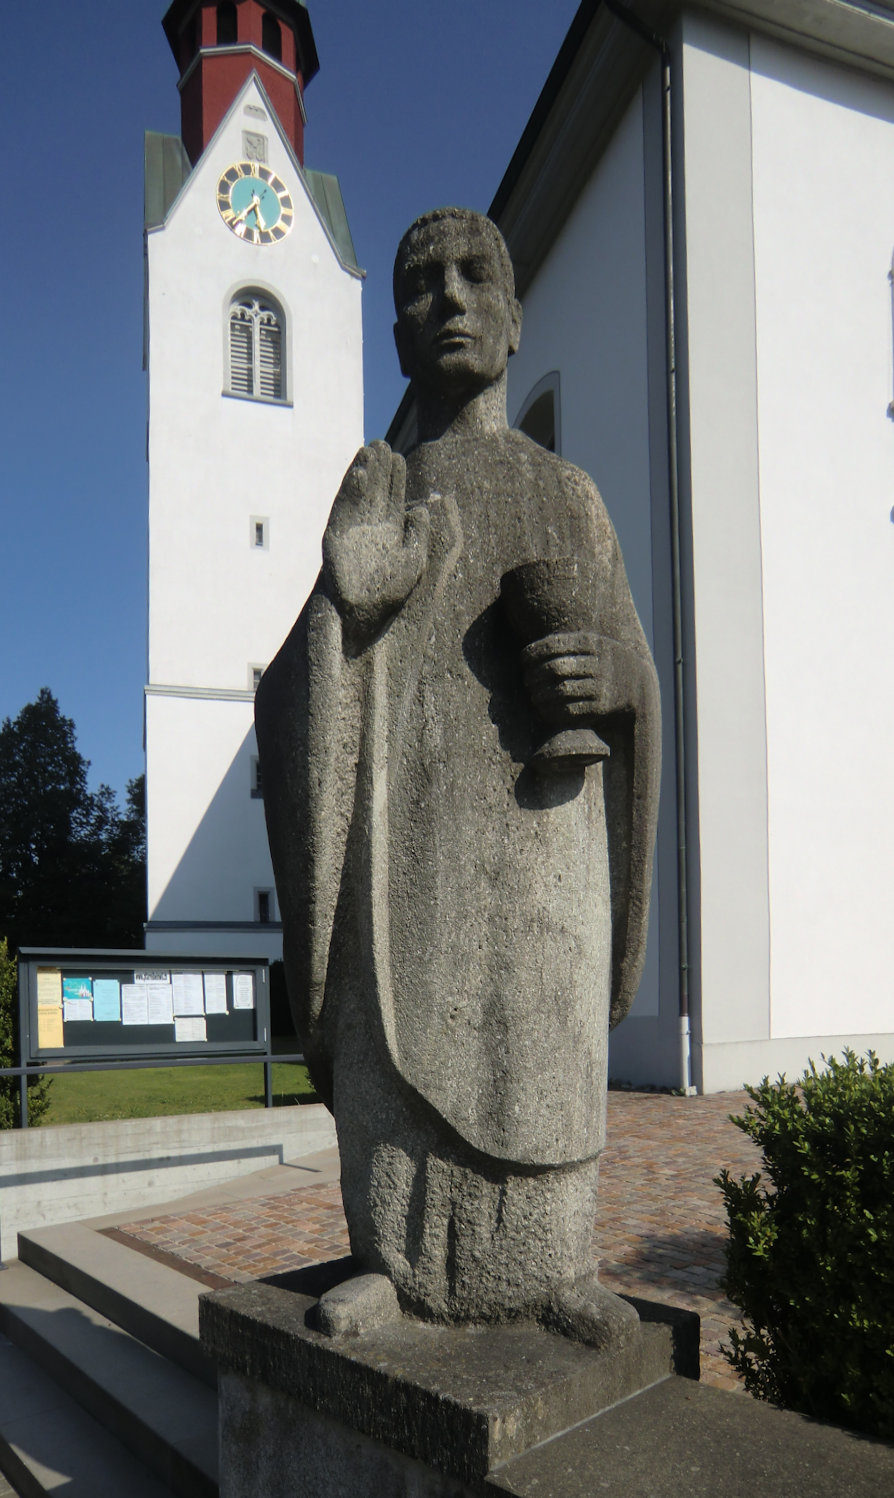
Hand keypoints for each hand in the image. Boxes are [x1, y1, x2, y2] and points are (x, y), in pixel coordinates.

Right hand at [323, 441, 429, 638]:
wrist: (362, 617)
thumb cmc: (388, 595)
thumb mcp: (413, 563)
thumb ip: (417, 536)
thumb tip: (420, 508)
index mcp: (389, 531)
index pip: (391, 497)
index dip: (394, 477)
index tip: (397, 456)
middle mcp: (369, 527)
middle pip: (373, 490)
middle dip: (377, 468)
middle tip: (381, 443)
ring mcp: (351, 530)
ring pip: (356, 495)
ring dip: (361, 473)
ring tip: (368, 450)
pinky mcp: (335, 537)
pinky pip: (341, 510)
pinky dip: (348, 493)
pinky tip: (357, 474)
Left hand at [521, 632, 634, 724]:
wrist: (638, 687)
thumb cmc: (605, 663)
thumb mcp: (594, 645)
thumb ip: (568, 645)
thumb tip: (528, 653)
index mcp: (593, 643)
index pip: (554, 645)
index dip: (533, 653)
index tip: (523, 660)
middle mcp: (598, 663)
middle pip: (555, 668)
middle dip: (534, 676)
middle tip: (527, 681)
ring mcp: (601, 686)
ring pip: (561, 691)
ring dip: (541, 695)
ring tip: (534, 696)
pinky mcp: (602, 707)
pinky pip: (570, 710)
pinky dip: (553, 711)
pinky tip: (545, 709)